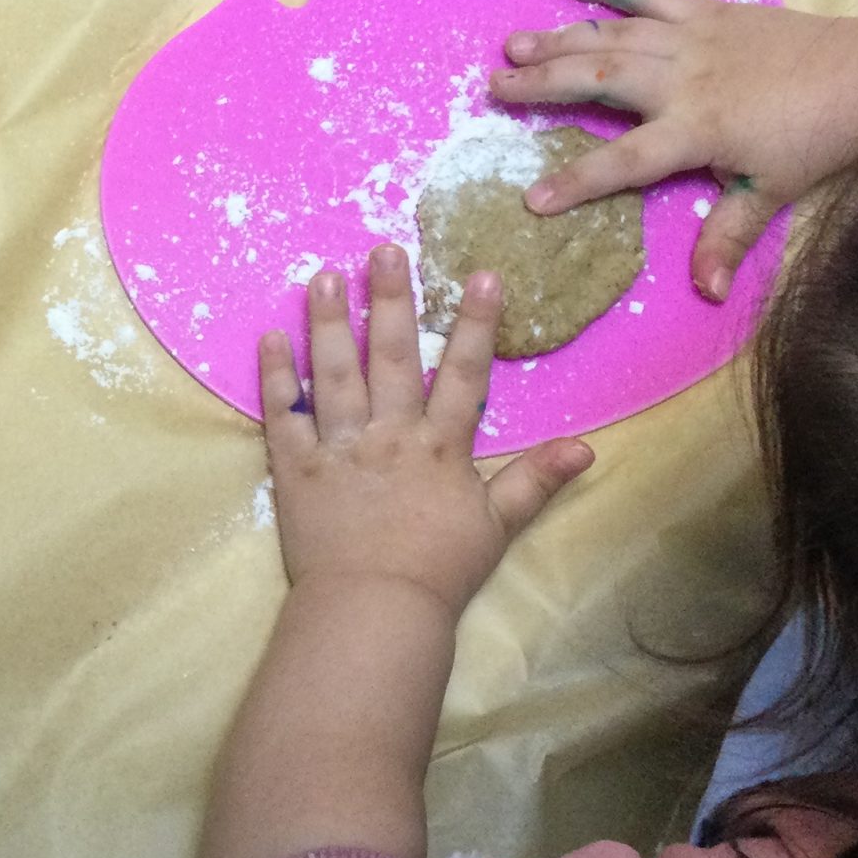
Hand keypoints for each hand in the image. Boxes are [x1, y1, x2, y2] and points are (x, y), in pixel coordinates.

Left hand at [262, 245, 592, 617]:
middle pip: (394, 356)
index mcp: (441, 447)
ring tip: (325, 274)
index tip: (483, 273)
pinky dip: (276, 376)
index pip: (466, 374)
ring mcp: (340, 448)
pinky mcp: (296, 468)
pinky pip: (283, 414)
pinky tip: (270, 336)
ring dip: (330, 321)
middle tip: (385, 247)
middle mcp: (390, 434)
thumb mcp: (497, 527)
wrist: (374, 609)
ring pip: (334, 372)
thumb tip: (587, 446)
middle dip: (393, 299)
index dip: (477, 324)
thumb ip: (536, 481)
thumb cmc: (439, 572)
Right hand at [489, 0, 857, 300]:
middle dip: (544, 84)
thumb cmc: (818, 139)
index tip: (532, 199)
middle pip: (599, 78)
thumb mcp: (772, 195)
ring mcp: (692, 37)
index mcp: (695, 129)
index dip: (578, 181)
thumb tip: (707, 293)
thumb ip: (728, 238)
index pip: (624, 161)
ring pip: (613, 34)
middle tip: (494, 88)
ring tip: (513, 44)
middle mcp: (683, 78)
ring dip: (560, 38)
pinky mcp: (708, 10)